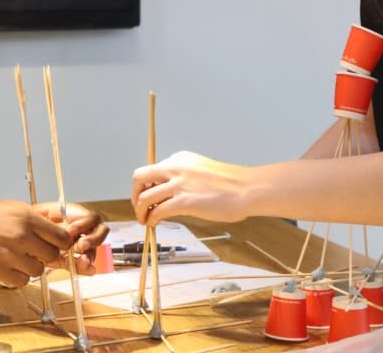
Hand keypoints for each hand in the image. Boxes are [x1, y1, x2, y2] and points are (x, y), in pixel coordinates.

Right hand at [0, 200, 72, 285]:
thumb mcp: (10, 208)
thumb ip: (35, 218)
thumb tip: (58, 226)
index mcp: (27, 216)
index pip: (61, 236)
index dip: (62, 243)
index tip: (57, 244)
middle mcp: (22, 235)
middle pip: (53, 255)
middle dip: (46, 255)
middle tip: (35, 251)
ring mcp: (10, 254)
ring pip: (39, 270)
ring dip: (32, 267)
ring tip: (18, 258)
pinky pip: (22, 281)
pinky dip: (18, 277)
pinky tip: (8, 266)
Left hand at [34, 201, 108, 274]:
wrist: (21, 238)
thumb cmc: (30, 222)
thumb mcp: (40, 214)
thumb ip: (55, 218)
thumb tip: (66, 228)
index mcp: (75, 216)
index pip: (91, 217)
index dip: (85, 223)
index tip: (71, 230)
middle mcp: (80, 231)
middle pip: (99, 233)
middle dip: (93, 239)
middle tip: (81, 246)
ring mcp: (78, 246)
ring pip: (93, 250)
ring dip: (90, 255)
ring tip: (82, 261)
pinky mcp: (72, 261)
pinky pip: (84, 265)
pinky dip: (87, 268)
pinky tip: (87, 269)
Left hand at [132, 150, 252, 225]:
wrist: (247, 189)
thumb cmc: (230, 184)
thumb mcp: (200, 171)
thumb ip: (183, 177)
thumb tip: (168, 193)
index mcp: (179, 159)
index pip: (152, 170)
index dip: (146, 186)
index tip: (149, 197)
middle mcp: (175, 167)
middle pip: (139, 177)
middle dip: (134, 194)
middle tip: (139, 207)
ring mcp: (178, 184)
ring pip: (144, 197)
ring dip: (140, 211)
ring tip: (145, 220)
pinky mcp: (184, 201)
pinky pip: (157, 211)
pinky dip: (151, 219)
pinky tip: (154, 224)